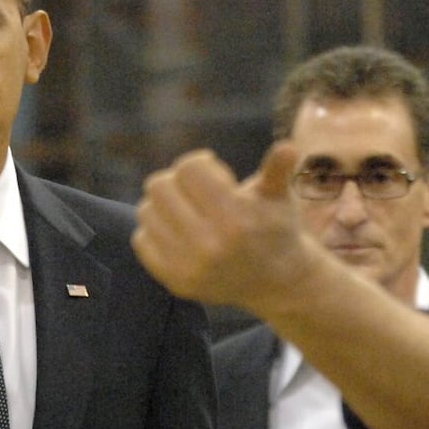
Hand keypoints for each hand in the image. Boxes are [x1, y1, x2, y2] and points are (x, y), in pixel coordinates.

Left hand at [132, 143, 312, 310]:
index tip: (217, 175)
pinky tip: (182, 233)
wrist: (277, 281)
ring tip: (190, 211)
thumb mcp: (280, 196)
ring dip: (166, 205)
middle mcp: (210, 245)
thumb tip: (288, 147)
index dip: (201, 163)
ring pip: (146, 210)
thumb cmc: (276, 227)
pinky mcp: (175, 281)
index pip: (188, 168)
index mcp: (236, 218)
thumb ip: (279, 169)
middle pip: (159, 185)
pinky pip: (141, 239)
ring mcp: (189, 266)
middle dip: (179, 182)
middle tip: (199, 193)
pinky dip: (157, 231)